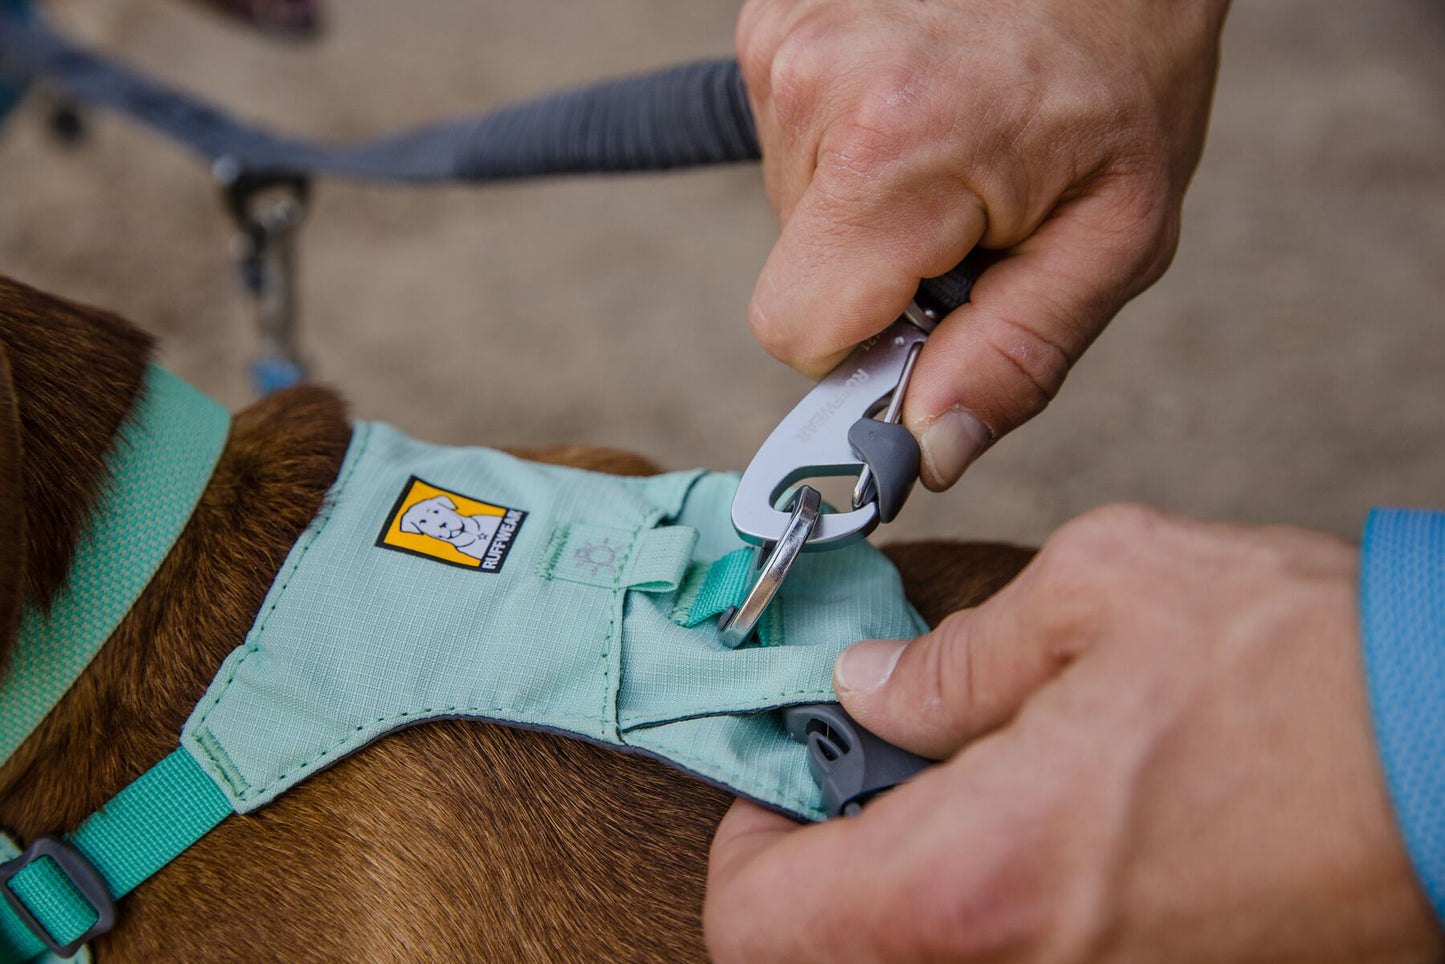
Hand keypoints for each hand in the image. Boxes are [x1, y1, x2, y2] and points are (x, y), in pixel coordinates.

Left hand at [706, 506, 1443, 962]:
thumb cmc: (1310, 670)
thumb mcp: (1104, 592)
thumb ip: (957, 659)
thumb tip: (870, 687)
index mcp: (980, 874)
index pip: (763, 923)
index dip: (747, 843)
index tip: (788, 767)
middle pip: (836, 956)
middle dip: (827, 862)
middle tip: (875, 762)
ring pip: (928, 960)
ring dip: (914, 879)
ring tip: (972, 776)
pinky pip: (1021, 958)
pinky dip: (997, 900)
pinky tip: (1052, 814)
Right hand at [737, 0, 1229, 487]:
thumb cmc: (1130, 70)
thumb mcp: (1114, 235)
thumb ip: (1018, 355)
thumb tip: (925, 456)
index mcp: (895, 153)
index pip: (797, 333)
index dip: (865, 349)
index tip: (932, 314)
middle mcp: (814, 86)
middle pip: (799, 273)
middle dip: (879, 268)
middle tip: (970, 203)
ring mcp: (783, 43)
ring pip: (791, 211)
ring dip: (868, 204)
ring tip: (953, 138)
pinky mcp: (771, 21)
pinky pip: (790, 145)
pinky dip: (849, 146)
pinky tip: (919, 102)